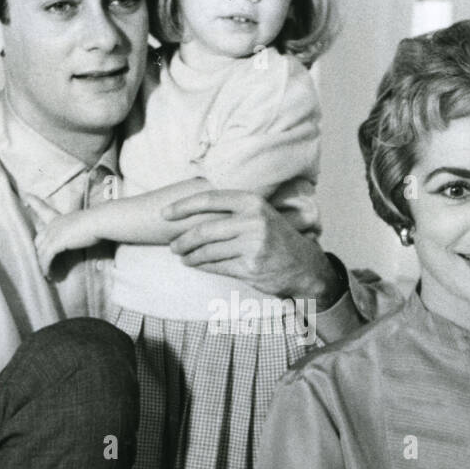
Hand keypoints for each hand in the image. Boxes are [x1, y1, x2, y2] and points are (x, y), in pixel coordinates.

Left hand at [21, 194, 99, 277]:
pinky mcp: (56, 243)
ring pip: (41, 251)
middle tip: (41, 263)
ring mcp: (53, 233)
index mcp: (59, 218)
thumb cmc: (96, 221)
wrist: (98, 221)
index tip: (25, 196)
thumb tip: (89, 224)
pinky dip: (46, 267)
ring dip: (42, 264)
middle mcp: (53, 225)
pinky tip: (49, 274)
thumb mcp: (83, 223)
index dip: (34, 202)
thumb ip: (79, 228)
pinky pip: (47, 258)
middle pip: (38, 239)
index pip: (43, 208)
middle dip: (39, 251)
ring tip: (46, 275)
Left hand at [164, 189, 341, 305]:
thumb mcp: (260, 215)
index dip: (182, 206)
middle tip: (173, 245)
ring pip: (207, 251)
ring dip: (189, 255)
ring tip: (181, 256)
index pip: (209, 200)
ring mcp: (252, 246)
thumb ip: (232, 211)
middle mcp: (253, 221)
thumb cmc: (276, 238)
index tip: (164, 214)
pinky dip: (201, 266)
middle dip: (183, 239)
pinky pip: (216, 266)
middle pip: (204, 229)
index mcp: (252, 202)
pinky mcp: (250, 268)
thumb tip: (191, 211)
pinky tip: (194, 264)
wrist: (305, 266)